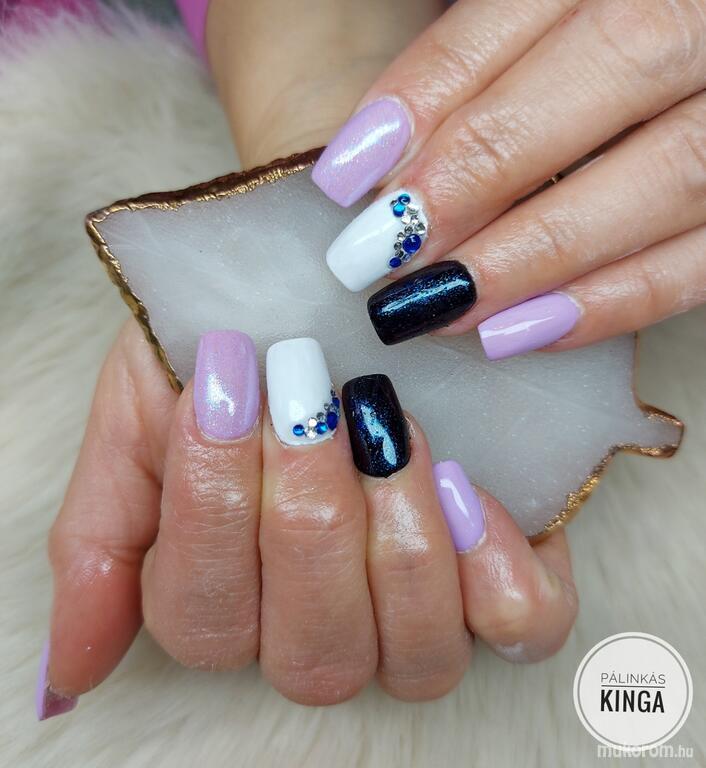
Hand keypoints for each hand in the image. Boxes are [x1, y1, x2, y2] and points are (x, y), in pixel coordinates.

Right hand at [40, 321, 576, 717]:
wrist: (321, 281)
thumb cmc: (231, 347)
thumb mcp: (141, 422)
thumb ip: (103, 543)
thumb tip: (70, 672)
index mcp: (230, 600)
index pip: (206, 620)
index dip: (213, 508)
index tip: (229, 384)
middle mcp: (323, 626)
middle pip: (314, 653)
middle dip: (307, 517)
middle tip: (310, 391)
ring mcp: (419, 609)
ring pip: (414, 657)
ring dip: (395, 539)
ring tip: (385, 424)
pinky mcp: (506, 571)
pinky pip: (519, 625)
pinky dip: (493, 569)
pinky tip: (462, 485)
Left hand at [313, 0, 705, 355]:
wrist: (695, 56)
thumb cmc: (605, 42)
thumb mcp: (552, 16)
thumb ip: (486, 54)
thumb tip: (386, 159)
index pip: (528, 3)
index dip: (430, 89)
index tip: (345, 174)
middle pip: (615, 69)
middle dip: (483, 170)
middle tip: (383, 251)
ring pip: (670, 173)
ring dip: (538, 253)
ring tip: (438, 304)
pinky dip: (617, 301)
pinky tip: (521, 331)